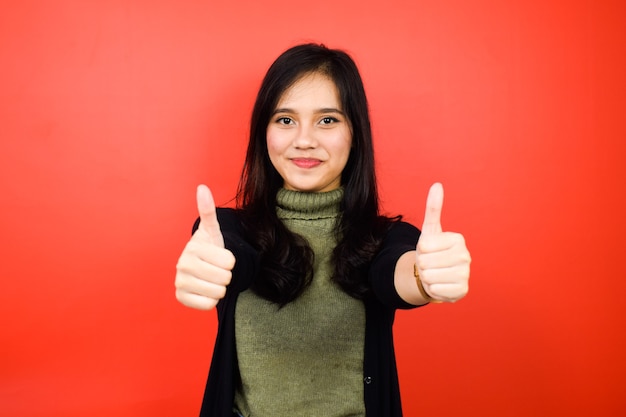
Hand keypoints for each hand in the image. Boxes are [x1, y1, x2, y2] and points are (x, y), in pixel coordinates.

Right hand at [175, 185, 235, 309]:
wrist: (199, 267)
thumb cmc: (209, 248)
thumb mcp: (212, 230)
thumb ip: (208, 210)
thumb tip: (202, 187)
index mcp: (193, 248)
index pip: (230, 262)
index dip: (230, 261)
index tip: (219, 257)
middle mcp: (182, 265)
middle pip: (225, 278)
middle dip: (226, 275)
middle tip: (216, 269)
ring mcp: (180, 282)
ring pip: (218, 292)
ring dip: (220, 287)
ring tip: (211, 278)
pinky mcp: (181, 298)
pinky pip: (209, 305)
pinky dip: (211, 300)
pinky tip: (205, 290)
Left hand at [415, 183, 470, 302]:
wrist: (436, 274)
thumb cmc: (432, 251)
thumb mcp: (429, 230)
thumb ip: (433, 208)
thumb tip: (437, 185)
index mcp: (458, 239)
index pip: (424, 246)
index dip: (421, 250)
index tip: (430, 250)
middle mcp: (466, 256)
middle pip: (425, 262)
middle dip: (422, 265)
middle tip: (431, 264)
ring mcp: (466, 274)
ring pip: (429, 277)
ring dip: (426, 277)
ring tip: (434, 273)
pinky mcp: (462, 291)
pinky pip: (435, 290)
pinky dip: (433, 289)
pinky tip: (440, 284)